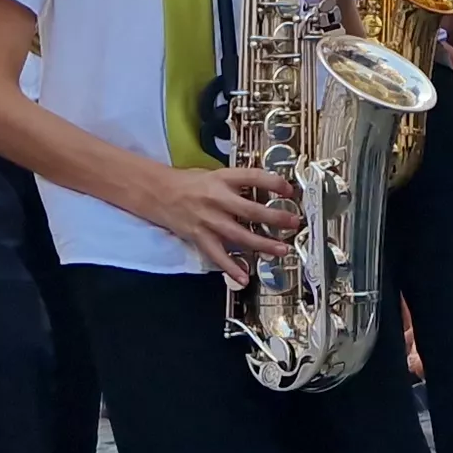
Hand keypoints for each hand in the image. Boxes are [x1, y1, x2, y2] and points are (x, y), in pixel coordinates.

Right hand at [133, 165, 298, 282]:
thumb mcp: (215, 175)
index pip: (253, 177)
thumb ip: (238, 184)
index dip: (273, 183)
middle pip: (250, 210)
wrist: (159, 193)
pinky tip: (244, 277)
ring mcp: (208, 220)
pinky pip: (218, 255)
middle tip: (293, 223)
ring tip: (281, 250)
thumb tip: (266, 192)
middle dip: (274, 218)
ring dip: (262, 244)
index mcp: (222, 178)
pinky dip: (231, 268)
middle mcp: (216, 199)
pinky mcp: (199, 236)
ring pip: (239, 235)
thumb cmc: (189, 183)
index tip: (290, 190)